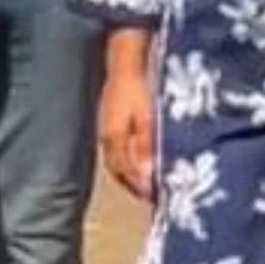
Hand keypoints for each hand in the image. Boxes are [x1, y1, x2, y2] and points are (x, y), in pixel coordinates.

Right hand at [99, 71, 155, 201]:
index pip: (126, 173)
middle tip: (154, 195)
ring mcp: (106, 134)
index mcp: (114, 140)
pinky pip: (117, 153)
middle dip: (135, 186)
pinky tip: (141, 162)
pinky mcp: (109, 127)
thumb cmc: (139, 91)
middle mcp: (107, 140)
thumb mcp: (148, 118)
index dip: (141, 186)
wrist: (125, 67)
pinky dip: (128, 163)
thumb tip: (147, 174)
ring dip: (131, 176)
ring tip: (148, 184)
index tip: (158, 196)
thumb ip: (147, 146)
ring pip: (116, 164)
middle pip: (119, 172)